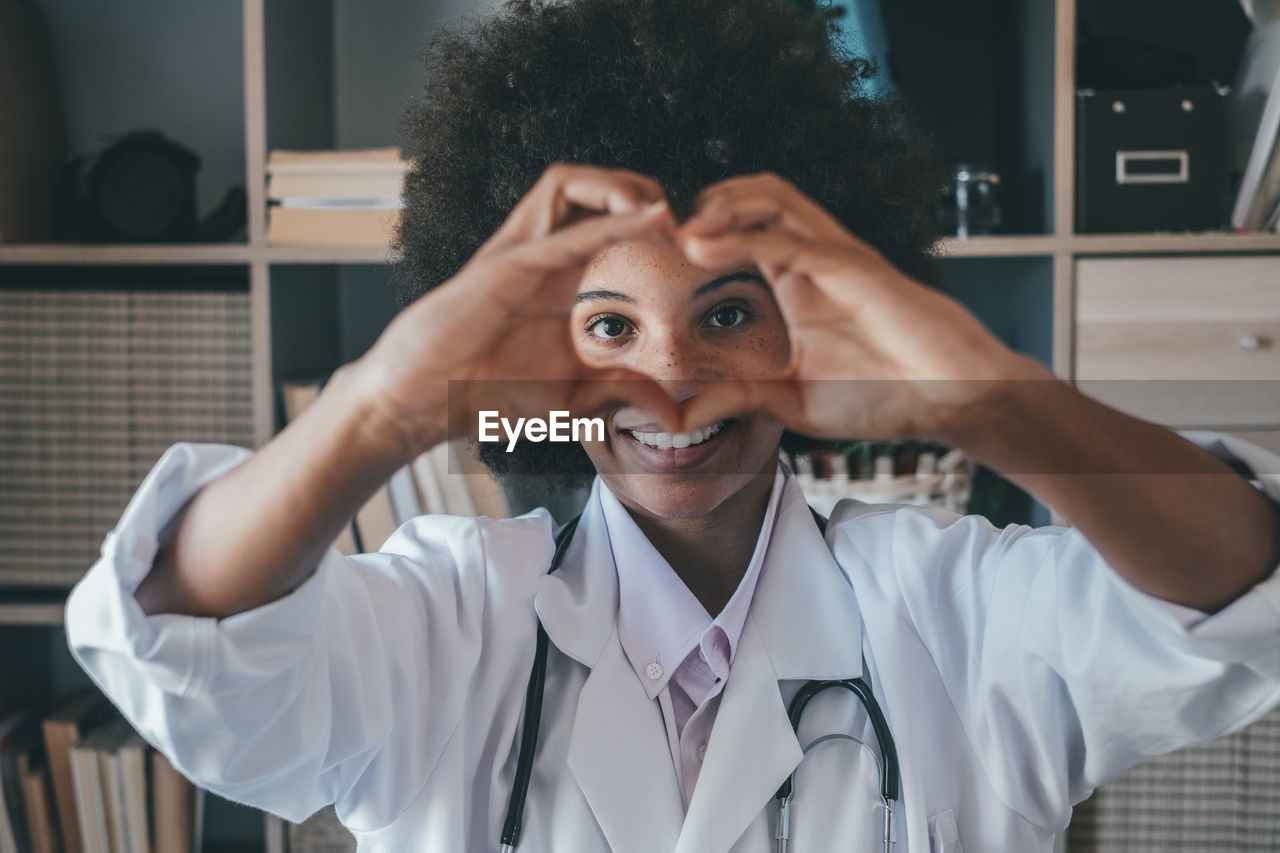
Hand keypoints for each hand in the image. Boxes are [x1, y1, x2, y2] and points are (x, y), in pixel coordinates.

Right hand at [353, 164, 683, 455]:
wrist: (420, 402)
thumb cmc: (481, 394)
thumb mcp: (571, 398)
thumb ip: (620, 397)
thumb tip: (674, 417)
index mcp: (560, 277)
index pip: (611, 223)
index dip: (658, 226)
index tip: (701, 250)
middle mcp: (541, 254)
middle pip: (597, 190)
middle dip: (648, 192)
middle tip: (690, 225)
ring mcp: (519, 255)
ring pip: (570, 184)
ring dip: (623, 187)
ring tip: (666, 213)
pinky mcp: (502, 268)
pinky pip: (558, 231)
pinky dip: (605, 221)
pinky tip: (648, 220)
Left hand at [673, 173, 1048, 441]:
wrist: (955, 399)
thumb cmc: (887, 395)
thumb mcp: (792, 402)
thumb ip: (739, 398)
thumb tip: (678, 415)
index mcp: (795, 282)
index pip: (738, 234)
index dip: (694, 234)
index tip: (647, 254)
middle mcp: (813, 259)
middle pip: (752, 199)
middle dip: (700, 205)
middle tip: (652, 230)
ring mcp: (835, 258)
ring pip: (772, 199)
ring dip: (719, 205)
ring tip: (676, 229)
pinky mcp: (855, 268)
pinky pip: (791, 240)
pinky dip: (742, 237)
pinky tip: (701, 246)